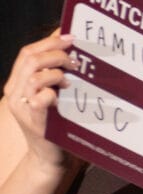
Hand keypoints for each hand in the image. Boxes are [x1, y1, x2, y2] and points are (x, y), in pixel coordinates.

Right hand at [4, 31, 76, 171]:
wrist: (49, 157)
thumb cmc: (56, 123)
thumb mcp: (51, 95)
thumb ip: (54, 75)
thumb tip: (71, 49)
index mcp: (17, 84)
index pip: (26, 53)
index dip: (48, 41)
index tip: (70, 36)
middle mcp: (15, 94)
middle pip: (29, 59)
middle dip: (55, 52)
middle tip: (76, 58)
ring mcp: (23, 108)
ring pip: (34, 76)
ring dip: (57, 71)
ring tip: (71, 79)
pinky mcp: (35, 122)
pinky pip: (41, 99)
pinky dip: (53, 92)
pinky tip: (64, 94)